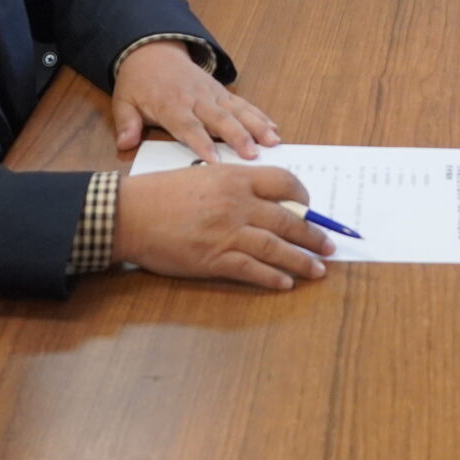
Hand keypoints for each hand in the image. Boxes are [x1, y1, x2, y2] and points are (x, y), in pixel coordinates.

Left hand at [109, 40, 278, 157]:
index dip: (201, 142)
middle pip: (219, 119)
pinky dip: (259, 115)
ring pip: (237, 110)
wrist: (153, 50)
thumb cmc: (139, 82)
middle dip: (238, 136)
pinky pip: (242, 103)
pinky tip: (274, 128)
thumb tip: (124, 143)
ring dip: (256, 126)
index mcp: (171, 105)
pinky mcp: (221, 91)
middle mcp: (196, 99)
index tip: (215, 160)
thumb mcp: (123, 101)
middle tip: (253, 154)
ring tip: (274, 141)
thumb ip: (126, 123)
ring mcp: (212, 94)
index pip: (188, 126)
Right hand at [115, 162, 331, 289]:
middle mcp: (237, 204)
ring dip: (301, 260)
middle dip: (313, 234)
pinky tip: (285, 284)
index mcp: (235, 178)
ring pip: (276, 247)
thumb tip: (263, 200)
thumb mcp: (202, 175)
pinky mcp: (214, 259)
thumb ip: (233, 186)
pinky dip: (272, 277)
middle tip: (329, 246)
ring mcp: (227, 232)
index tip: (311, 207)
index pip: (284, 182)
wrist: (129, 214)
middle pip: (287, 219)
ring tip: (319, 270)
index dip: (303, 196)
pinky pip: (252, 269)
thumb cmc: (161, 193)